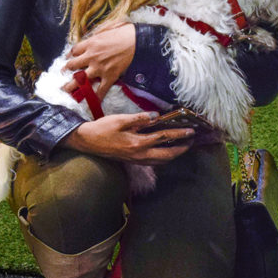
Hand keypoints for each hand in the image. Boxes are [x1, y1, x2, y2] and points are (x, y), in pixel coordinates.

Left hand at [61, 23, 135, 99]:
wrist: (139, 42)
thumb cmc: (126, 32)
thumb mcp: (108, 28)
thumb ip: (98, 34)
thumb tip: (94, 36)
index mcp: (90, 43)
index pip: (74, 50)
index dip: (70, 55)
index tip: (68, 58)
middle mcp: (91, 56)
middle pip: (72, 65)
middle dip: (65, 70)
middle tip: (62, 74)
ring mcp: (99, 68)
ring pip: (80, 79)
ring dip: (71, 86)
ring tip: (66, 90)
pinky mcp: (109, 76)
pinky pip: (101, 89)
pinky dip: (97, 97)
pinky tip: (93, 101)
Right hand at [62, 112, 194, 164]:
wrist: (87, 141)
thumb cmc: (102, 129)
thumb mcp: (120, 119)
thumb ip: (139, 118)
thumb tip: (156, 116)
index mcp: (138, 143)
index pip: (164, 138)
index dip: (179, 134)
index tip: (190, 131)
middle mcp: (139, 154)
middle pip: (167, 155)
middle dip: (181, 150)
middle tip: (190, 142)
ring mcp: (136, 159)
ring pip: (160, 161)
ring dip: (173, 155)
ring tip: (181, 148)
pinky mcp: (132, 160)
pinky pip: (153, 162)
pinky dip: (162, 158)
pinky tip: (164, 152)